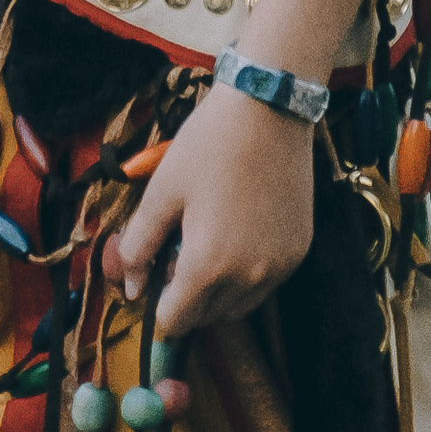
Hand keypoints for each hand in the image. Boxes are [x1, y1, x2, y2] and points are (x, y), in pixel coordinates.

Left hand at [113, 88, 316, 339]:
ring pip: (239, 306)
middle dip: (186, 298)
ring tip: (206, 245)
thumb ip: (139, 247)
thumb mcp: (161, 192)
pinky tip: (236, 236)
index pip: (176, 321)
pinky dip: (246, 276)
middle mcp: (249, 278)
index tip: (153, 278)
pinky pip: (265, 284)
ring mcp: (279, 267)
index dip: (157, 306)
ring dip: (218, 293)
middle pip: (208, 318)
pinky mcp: (298, 251)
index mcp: (208, 266)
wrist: (269, 109)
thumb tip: (131, 288)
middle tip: (177, 253)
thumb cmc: (208, 146)